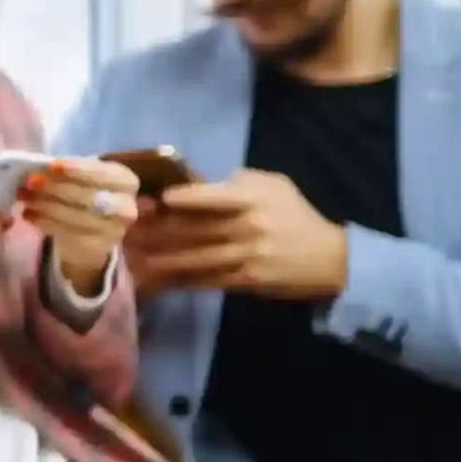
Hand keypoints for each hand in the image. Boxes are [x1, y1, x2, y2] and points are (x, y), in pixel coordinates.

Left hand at [17, 157, 140, 292]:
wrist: (94, 232)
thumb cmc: (85, 193)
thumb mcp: (83, 177)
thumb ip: (67, 171)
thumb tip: (37, 168)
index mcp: (125, 180)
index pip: (100, 173)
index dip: (76, 169)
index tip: (50, 166)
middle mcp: (126, 206)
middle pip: (88, 196)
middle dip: (56, 188)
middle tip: (29, 182)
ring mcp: (115, 230)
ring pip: (76, 216)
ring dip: (46, 206)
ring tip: (24, 199)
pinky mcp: (99, 247)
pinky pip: (68, 234)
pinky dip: (45, 223)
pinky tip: (29, 215)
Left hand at [125, 169, 348, 299]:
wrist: (330, 258)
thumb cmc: (296, 215)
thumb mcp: (275, 185)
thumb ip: (240, 181)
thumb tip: (201, 183)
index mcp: (253, 200)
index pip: (212, 197)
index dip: (184, 198)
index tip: (158, 198)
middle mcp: (247, 227)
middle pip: (196, 229)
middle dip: (160, 230)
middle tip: (130, 228)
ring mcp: (246, 256)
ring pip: (195, 257)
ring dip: (163, 258)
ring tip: (134, 256)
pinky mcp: (245, 281)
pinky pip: (207, 280)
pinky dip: (181, 280)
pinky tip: (159, 278)